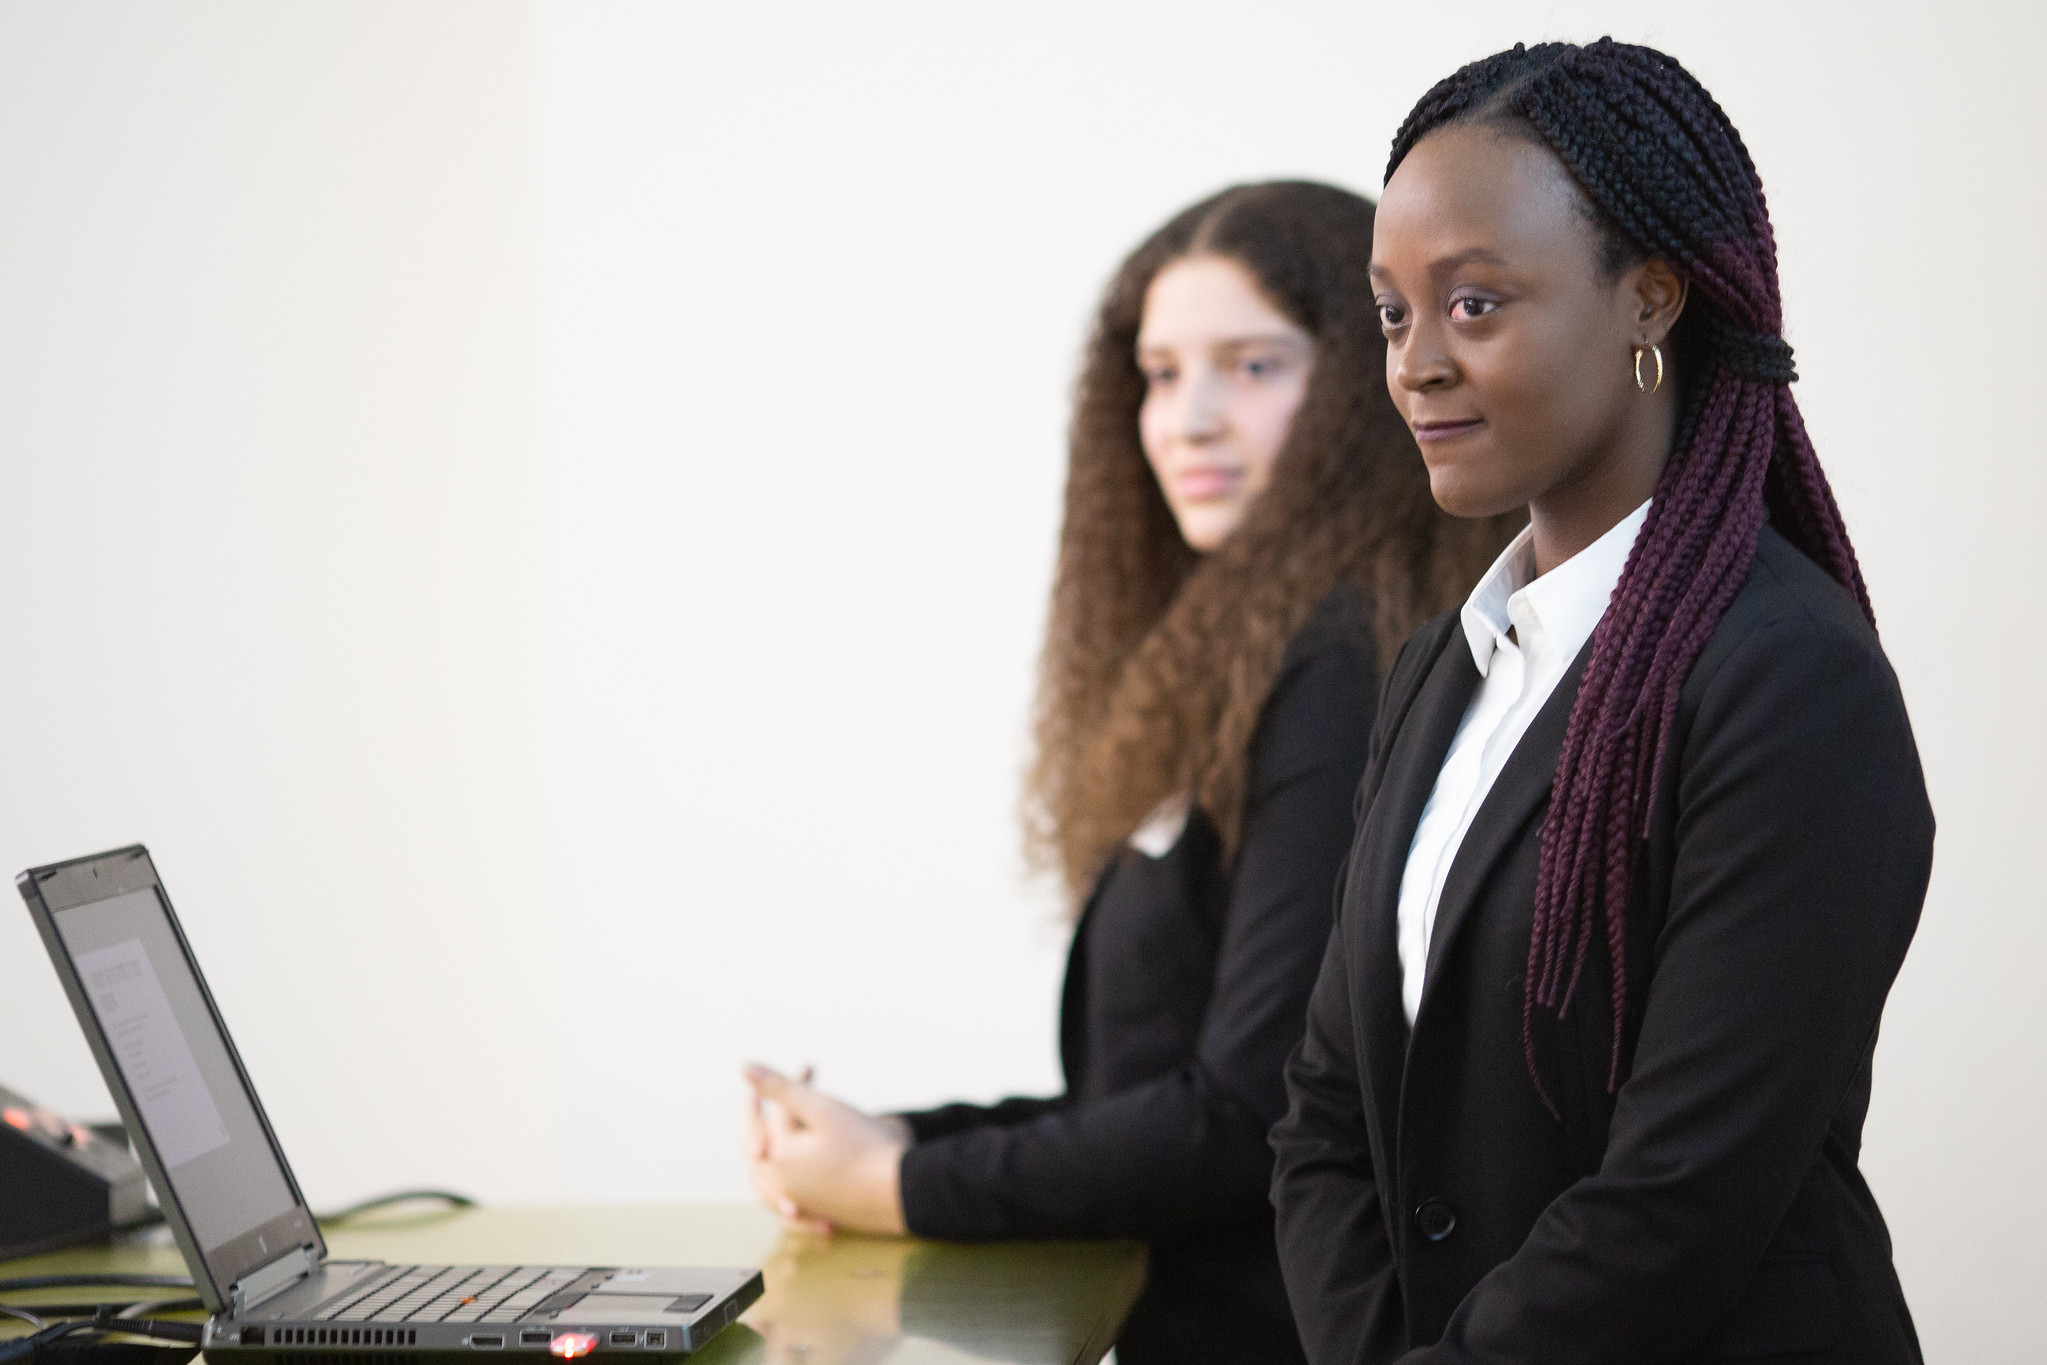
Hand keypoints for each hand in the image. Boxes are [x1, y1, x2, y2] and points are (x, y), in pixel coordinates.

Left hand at [744, 1064, 909, 1235]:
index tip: (810, 1066)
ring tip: (766, 1141)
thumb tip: (745, 1068)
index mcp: (779, 1156)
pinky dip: (782, 1185)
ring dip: (766, 1153)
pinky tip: (791, 1179)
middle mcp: (783, 1183)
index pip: (776, 1112)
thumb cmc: (866, 1147)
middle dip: (766, 1118)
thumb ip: (781, 1088)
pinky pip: (786, 1201)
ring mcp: (800, 1201)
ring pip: (767, 1177)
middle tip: (767, 1099)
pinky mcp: (818, 1212)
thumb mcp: (822, 1109)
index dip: (794, 1083)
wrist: (904, 1191)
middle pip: (760, 1145)